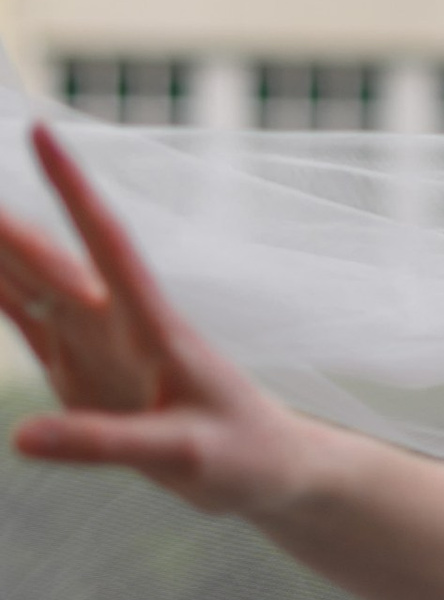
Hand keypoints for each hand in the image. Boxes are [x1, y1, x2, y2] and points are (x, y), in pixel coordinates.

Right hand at [0, 127, 312, 515]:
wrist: (262, 468)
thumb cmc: (241, 455)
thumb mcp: (181, 457)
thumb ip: (105, 443)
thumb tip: (21, 437)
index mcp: (153, 326)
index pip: (105, 241)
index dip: (73, 188)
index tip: (41, 131)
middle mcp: (117, 319)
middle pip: (47, 257)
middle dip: (3, 223)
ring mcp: (94, 339)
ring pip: (28, 280)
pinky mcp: (76, 365)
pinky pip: (24, 317)